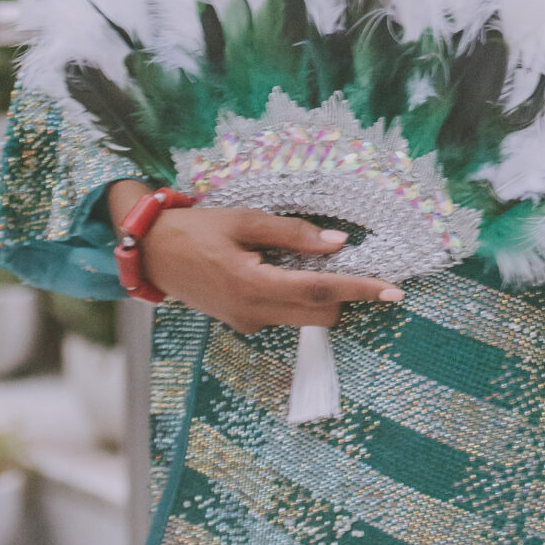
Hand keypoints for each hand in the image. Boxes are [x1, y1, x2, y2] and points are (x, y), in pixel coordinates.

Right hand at [108, 180, 401, 334]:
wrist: (150, 253)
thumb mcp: (244, 221)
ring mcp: (248, 323)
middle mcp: (254, 313)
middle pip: (320, 313)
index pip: (322, 291)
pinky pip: (282, 313)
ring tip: (298, 258)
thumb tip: (339, 243)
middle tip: (341, 258)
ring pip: (303, 316)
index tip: (394, 291)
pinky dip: (293, 295)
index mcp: (255, 285)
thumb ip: (293, 234)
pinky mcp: (242, 323)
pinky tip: (273, 268)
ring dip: (315, 293)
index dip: (361, 290)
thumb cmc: (195, 230)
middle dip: (340, 292)